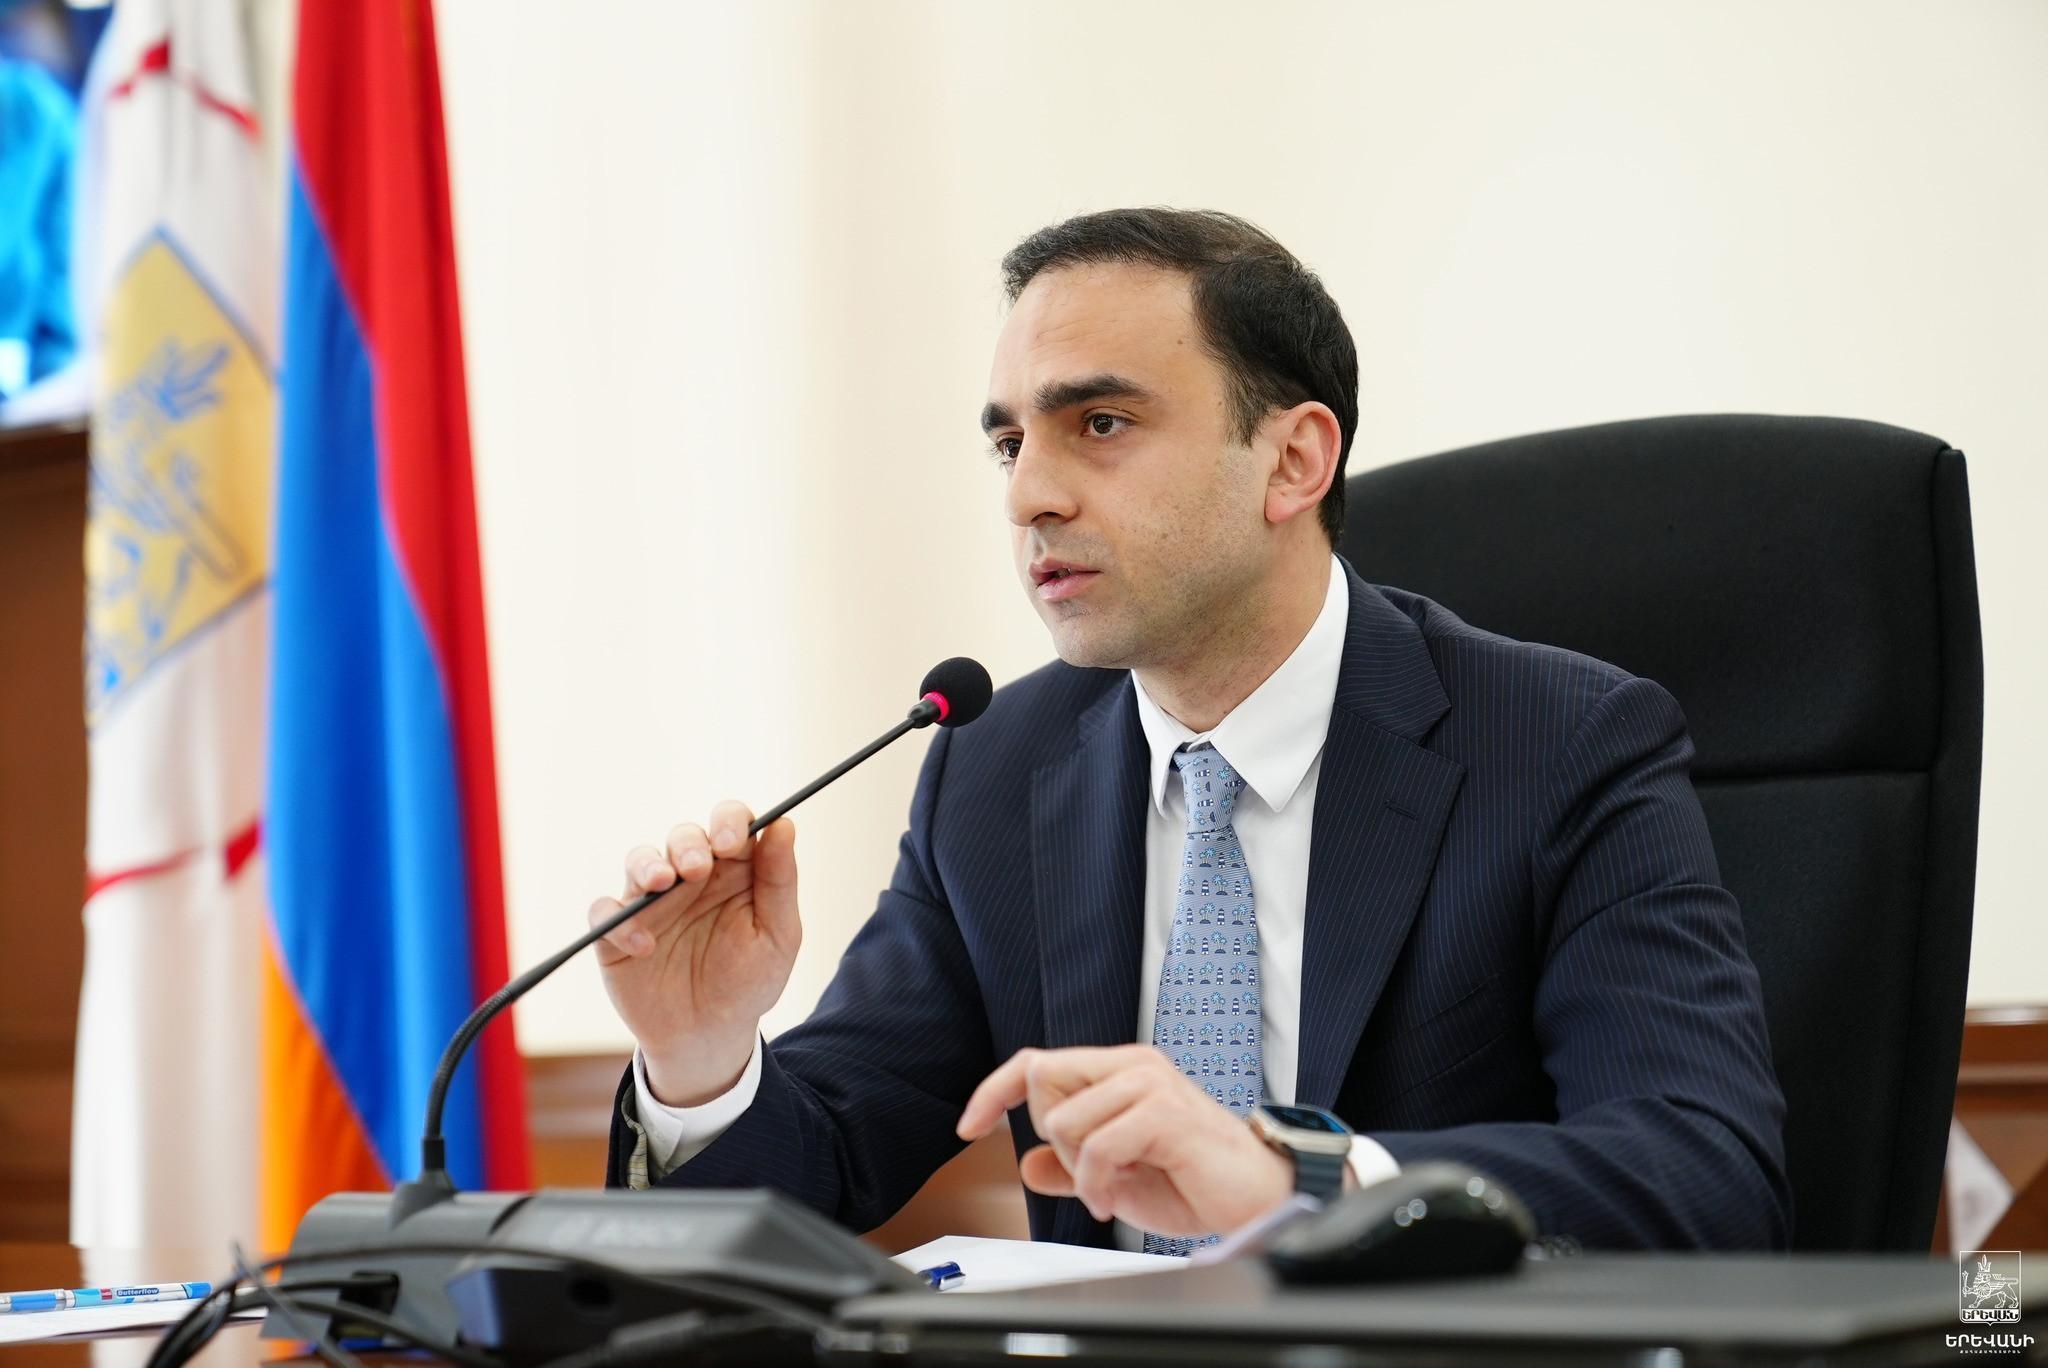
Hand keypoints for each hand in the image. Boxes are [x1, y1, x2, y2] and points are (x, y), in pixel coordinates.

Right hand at [589, 799, 799, 1106]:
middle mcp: (690, 878)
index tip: (732, 841)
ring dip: (649, 865)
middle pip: (683, 836)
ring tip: (663, 883)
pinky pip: (605, 912)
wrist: (710, 1039)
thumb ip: (779, 881)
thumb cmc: (748, 982)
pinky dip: (616, 920)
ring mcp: (652, 902)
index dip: (728, 821)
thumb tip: (784, 824)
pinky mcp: (617, 933)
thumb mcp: (777, 935)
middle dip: (688, 845)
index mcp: (734, 870)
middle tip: (696, 868)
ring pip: (640, 860)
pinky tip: (643, 945)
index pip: (730, 823)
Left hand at [956, 1045, 1292, 1236]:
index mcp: (1119, 1070)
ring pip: (1065, 1120)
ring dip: (1080, 1170)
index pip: (1038, 1063)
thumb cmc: (1195, 1181)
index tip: (969, 1127)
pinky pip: (1096, 1146)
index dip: (994, 1091)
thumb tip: (1032, 1164)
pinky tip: (1116, 1199)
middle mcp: (1132, 1065)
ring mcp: (1148, 1083)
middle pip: (1043, 1082)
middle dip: (1054, 1140)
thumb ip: (1074, 1166)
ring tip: (1114, 1187)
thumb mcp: (1117, 1177)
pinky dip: (1097, 1184)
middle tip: (1092, 1171)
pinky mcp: (1163, 1111)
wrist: (1254, 1198)